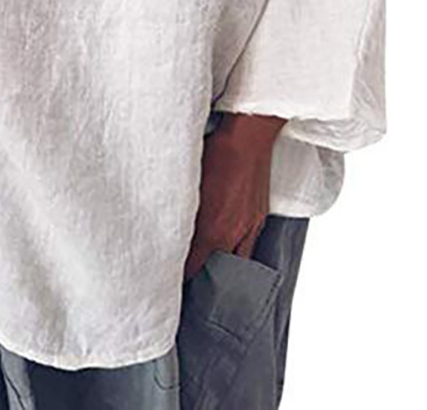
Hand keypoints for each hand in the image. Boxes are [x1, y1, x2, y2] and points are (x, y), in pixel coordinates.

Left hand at [183, 113, 285, 279]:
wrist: (249, 137)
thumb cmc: (217, 152)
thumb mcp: (190, 182)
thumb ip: (182, 208)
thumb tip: (168, 220)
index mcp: (211, 229)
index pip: (192, 267)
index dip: (181, 278)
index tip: (169, 284)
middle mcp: (231, 234)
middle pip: (216, 272)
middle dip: (203, 281)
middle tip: (189, 288)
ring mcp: (248, 228)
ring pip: (236, 264)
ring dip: (223, 271)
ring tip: (211, 282)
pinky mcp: (259, 218)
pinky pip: (249, 248)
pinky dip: (239, 255)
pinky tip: (230, 257)